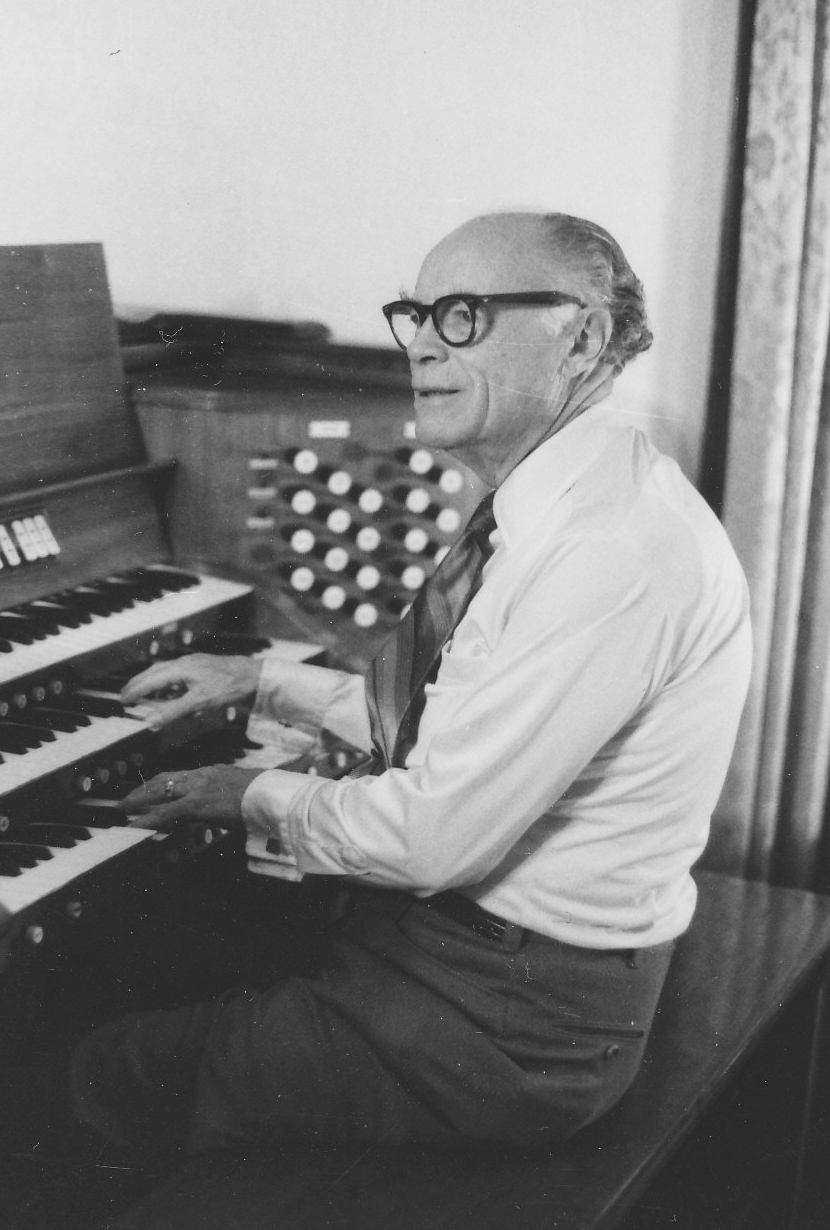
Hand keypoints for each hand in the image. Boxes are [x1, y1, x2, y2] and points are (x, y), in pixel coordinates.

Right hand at [120, 654, 262, 726]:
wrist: (255, 676)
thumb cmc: (229, 687)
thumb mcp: (199, 702)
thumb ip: (173, 711)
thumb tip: (149, 721)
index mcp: (180, 669)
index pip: (150, 680)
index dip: (135, 691)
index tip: (122, 701)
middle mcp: (185, 663)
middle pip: (155, 672)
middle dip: (139, 683)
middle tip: (125, 695)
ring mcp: (195, 665)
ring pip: (167, 672)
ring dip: (153, 682)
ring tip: (144, 693)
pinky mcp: (204, 669)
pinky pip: (179, 674)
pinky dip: (169, 683)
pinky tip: (172, 692)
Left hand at [122, 765, 264, 830]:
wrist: (273, 796)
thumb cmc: (267, 796)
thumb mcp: (247, 792)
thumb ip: (235, 796)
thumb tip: (235, 806)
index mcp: (215, 772)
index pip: (181, 775)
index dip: (162, 782)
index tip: (150, 787)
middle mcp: (203, 775)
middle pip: (165, 779)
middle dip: (144, 788)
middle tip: (127, 799)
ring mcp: (198, 788)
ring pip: (160, 792)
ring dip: (138, 801)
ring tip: (122, 809)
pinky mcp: (197, 804)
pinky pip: (165, 813)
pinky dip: (146, 820)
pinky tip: (133, 827)